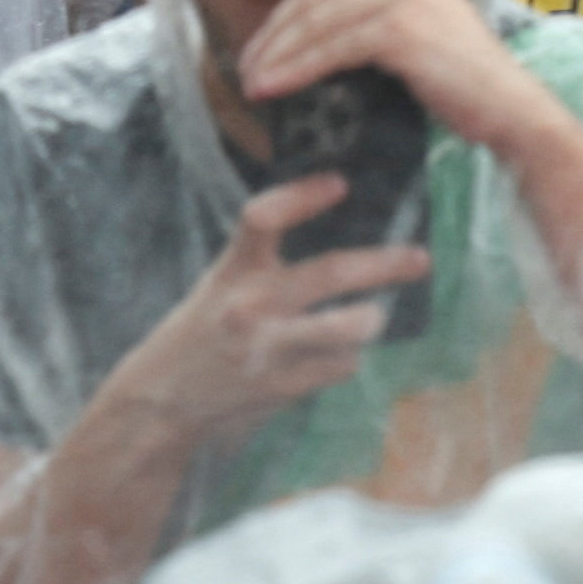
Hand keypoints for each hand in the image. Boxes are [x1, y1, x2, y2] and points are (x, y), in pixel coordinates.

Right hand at [108, 171, 425, 456]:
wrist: (164, 400)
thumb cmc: (200, 333)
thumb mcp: (220, 285)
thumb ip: (264, 264)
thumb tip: (337, 242)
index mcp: (231, 270)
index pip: (263, 217)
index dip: (302, 196)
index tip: (339, 183)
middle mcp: (250, 304)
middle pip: (328, 273)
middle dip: (382, 264)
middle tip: (418, 258)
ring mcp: (269, 348)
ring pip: (344, 328)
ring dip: (370, 320)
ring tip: (378, 315)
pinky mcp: (283, 386)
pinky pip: (338, 366)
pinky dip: (347, 358)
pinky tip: (338, 355)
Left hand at [230, 0, 576, 166]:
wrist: (507, 107)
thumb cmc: (466, 74)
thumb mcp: (438, 9)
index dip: (285, 18)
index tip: (260, 50)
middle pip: (314, 1)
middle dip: (273, 37)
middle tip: (246, 68)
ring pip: (317, 26)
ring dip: (276, 56)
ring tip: (252, 84)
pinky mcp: (397, 30)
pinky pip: (331, 50)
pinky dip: (296, 69)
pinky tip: (273, 87)